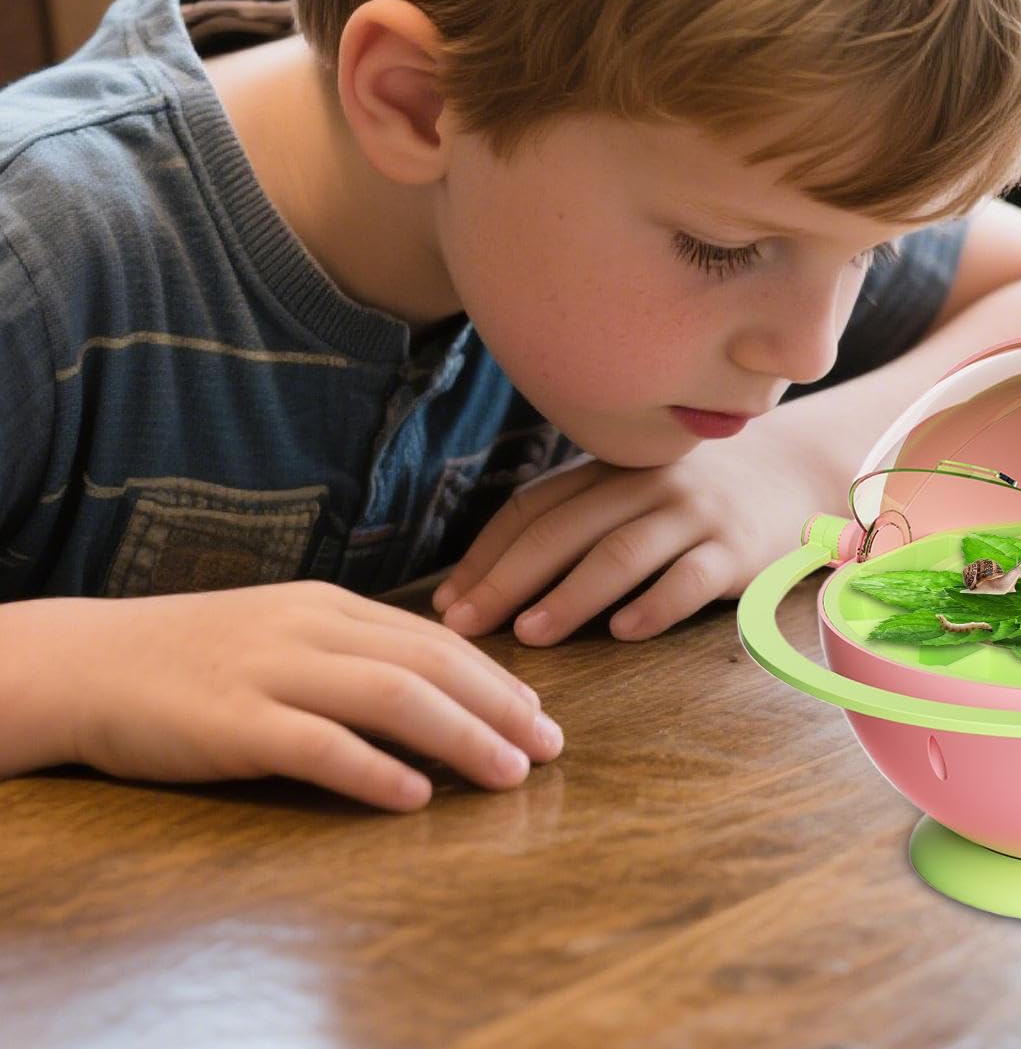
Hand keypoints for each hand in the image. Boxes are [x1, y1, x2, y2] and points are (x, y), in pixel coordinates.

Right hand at [53, 582, 562, 810]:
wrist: (87, 663)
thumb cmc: (192, 656)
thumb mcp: (281, 634)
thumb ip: (348, 652)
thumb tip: (428, 686)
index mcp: (328, 607)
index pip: (433, 639)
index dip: (494, 676)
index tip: (540, 712)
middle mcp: (311, 629)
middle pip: (429, 663)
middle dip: (501, 706)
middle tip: (551, 747)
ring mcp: (271, 672)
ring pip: (391, 696)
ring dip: (462, 736)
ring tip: (509, 773)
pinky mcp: (232, 722)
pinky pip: (317, 745)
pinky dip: (374, 769)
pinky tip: (417, 796)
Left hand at [433, 415, 834, 644]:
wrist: (800, 472)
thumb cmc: (701, 496)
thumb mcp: (638, 489)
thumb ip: (580, 518)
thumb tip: (488, 581)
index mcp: (612, 470)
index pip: (535, 507)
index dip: (487, 554)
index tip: (447, 603)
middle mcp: (647, 484)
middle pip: (565, 529)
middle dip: (508, 579)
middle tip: (467, 626)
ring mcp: (695, 514)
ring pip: (621, 552)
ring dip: (570, 594)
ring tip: (530, 635)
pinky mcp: (738, 549)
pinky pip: (691, 578)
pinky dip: (655, 604)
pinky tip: (623, 632)